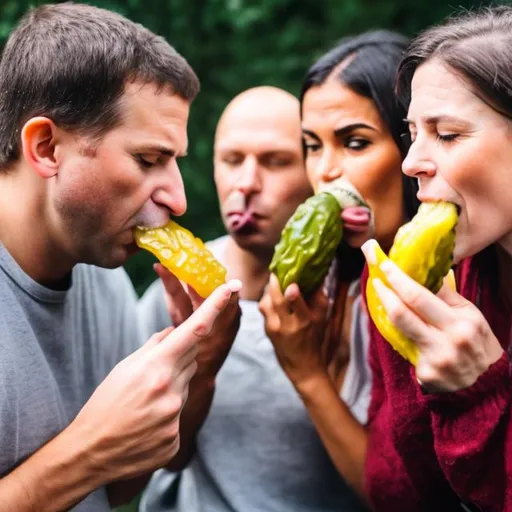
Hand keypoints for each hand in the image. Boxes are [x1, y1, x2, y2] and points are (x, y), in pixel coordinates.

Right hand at [71, 280, 240, 481]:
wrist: (90, 452)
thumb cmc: (105, 403)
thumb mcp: (125, 367)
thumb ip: (155, 347)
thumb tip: (175, 332)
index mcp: (157, 366)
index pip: (195, 328)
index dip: (216, 305)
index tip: (232, 287)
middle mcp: (171, 390)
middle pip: (191, 359)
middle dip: (177, 358)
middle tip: (151, 373)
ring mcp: (174, 417)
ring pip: (186, 385)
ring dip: (172, 385)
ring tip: (145, 400)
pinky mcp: (175, 439)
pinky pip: (180, 413)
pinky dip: (168, 412)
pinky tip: (147, 421)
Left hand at [258, 274, 336, 385]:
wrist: (301, 366)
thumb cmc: (314, 340)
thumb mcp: (321, 320)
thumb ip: (320, 299)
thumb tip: (318, 278)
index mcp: (303, 322)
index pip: (296, 306)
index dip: (293, 294)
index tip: (292, 284)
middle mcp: (286, 325)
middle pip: (276, 301)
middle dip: (274, 285)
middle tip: (276, 272)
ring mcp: (274, 328)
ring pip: (265, 304)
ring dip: (268, 291)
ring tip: (274, 282)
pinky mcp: (266, 329)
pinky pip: (263, 310)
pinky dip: (267, 300)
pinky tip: (272, 294)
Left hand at [362, 240, 503, 391]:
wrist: (486, 379)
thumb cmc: (474, 338)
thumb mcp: (468, 313)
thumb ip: (445, 294)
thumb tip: (422, 269)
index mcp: (462, 322)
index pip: (420, 296)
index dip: (398, 279)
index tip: (385, 265)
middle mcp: (449, 341)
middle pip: (403, 312)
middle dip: (385, 291)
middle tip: (376, 277)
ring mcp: (437, 359)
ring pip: (399, 328)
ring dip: (384, 307)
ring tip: (380, 293)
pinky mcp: (427, 374)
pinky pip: (405, 348)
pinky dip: (398, 334)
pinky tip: (396, 325)